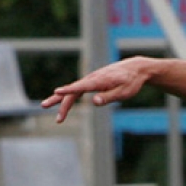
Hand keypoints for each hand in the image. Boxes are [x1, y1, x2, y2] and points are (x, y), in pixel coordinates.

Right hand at [42, 58, 157, 122]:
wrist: (135, 68)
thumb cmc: (131, 81)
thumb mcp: (124, 92)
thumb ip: (109, 97)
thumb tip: (94, 102)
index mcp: (99, 81)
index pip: (81, 87)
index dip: (68, 90)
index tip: (56, 91)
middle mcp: (92, 79)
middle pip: (72, 90)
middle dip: (61, 102)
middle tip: (50, 112)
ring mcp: (91, 80)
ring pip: (73, 91)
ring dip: (62, 102)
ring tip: (56, 117)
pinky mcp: (93, 82)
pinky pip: (78, 90)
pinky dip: (69, 97)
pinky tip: (64, 106)